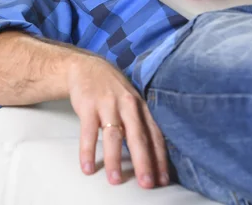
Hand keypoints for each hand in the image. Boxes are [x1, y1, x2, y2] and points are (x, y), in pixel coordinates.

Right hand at [67, 55, 168, 188]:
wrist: (88, 67)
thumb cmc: (114, 90)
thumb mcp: (132, 102)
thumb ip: (141, 125)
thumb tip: (153, 156)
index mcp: (142, 107)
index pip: (155, 135)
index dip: (160, 158)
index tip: (163, 179)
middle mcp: (128, 105)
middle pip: (138, 137)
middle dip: (144, 161)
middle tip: (146, 183)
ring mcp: (108, 104)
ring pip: (113, 135)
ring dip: (114, 160)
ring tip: (115, 180)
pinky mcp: (88, 106)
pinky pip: (88, 132)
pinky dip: (88, 151)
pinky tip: (87, 167)